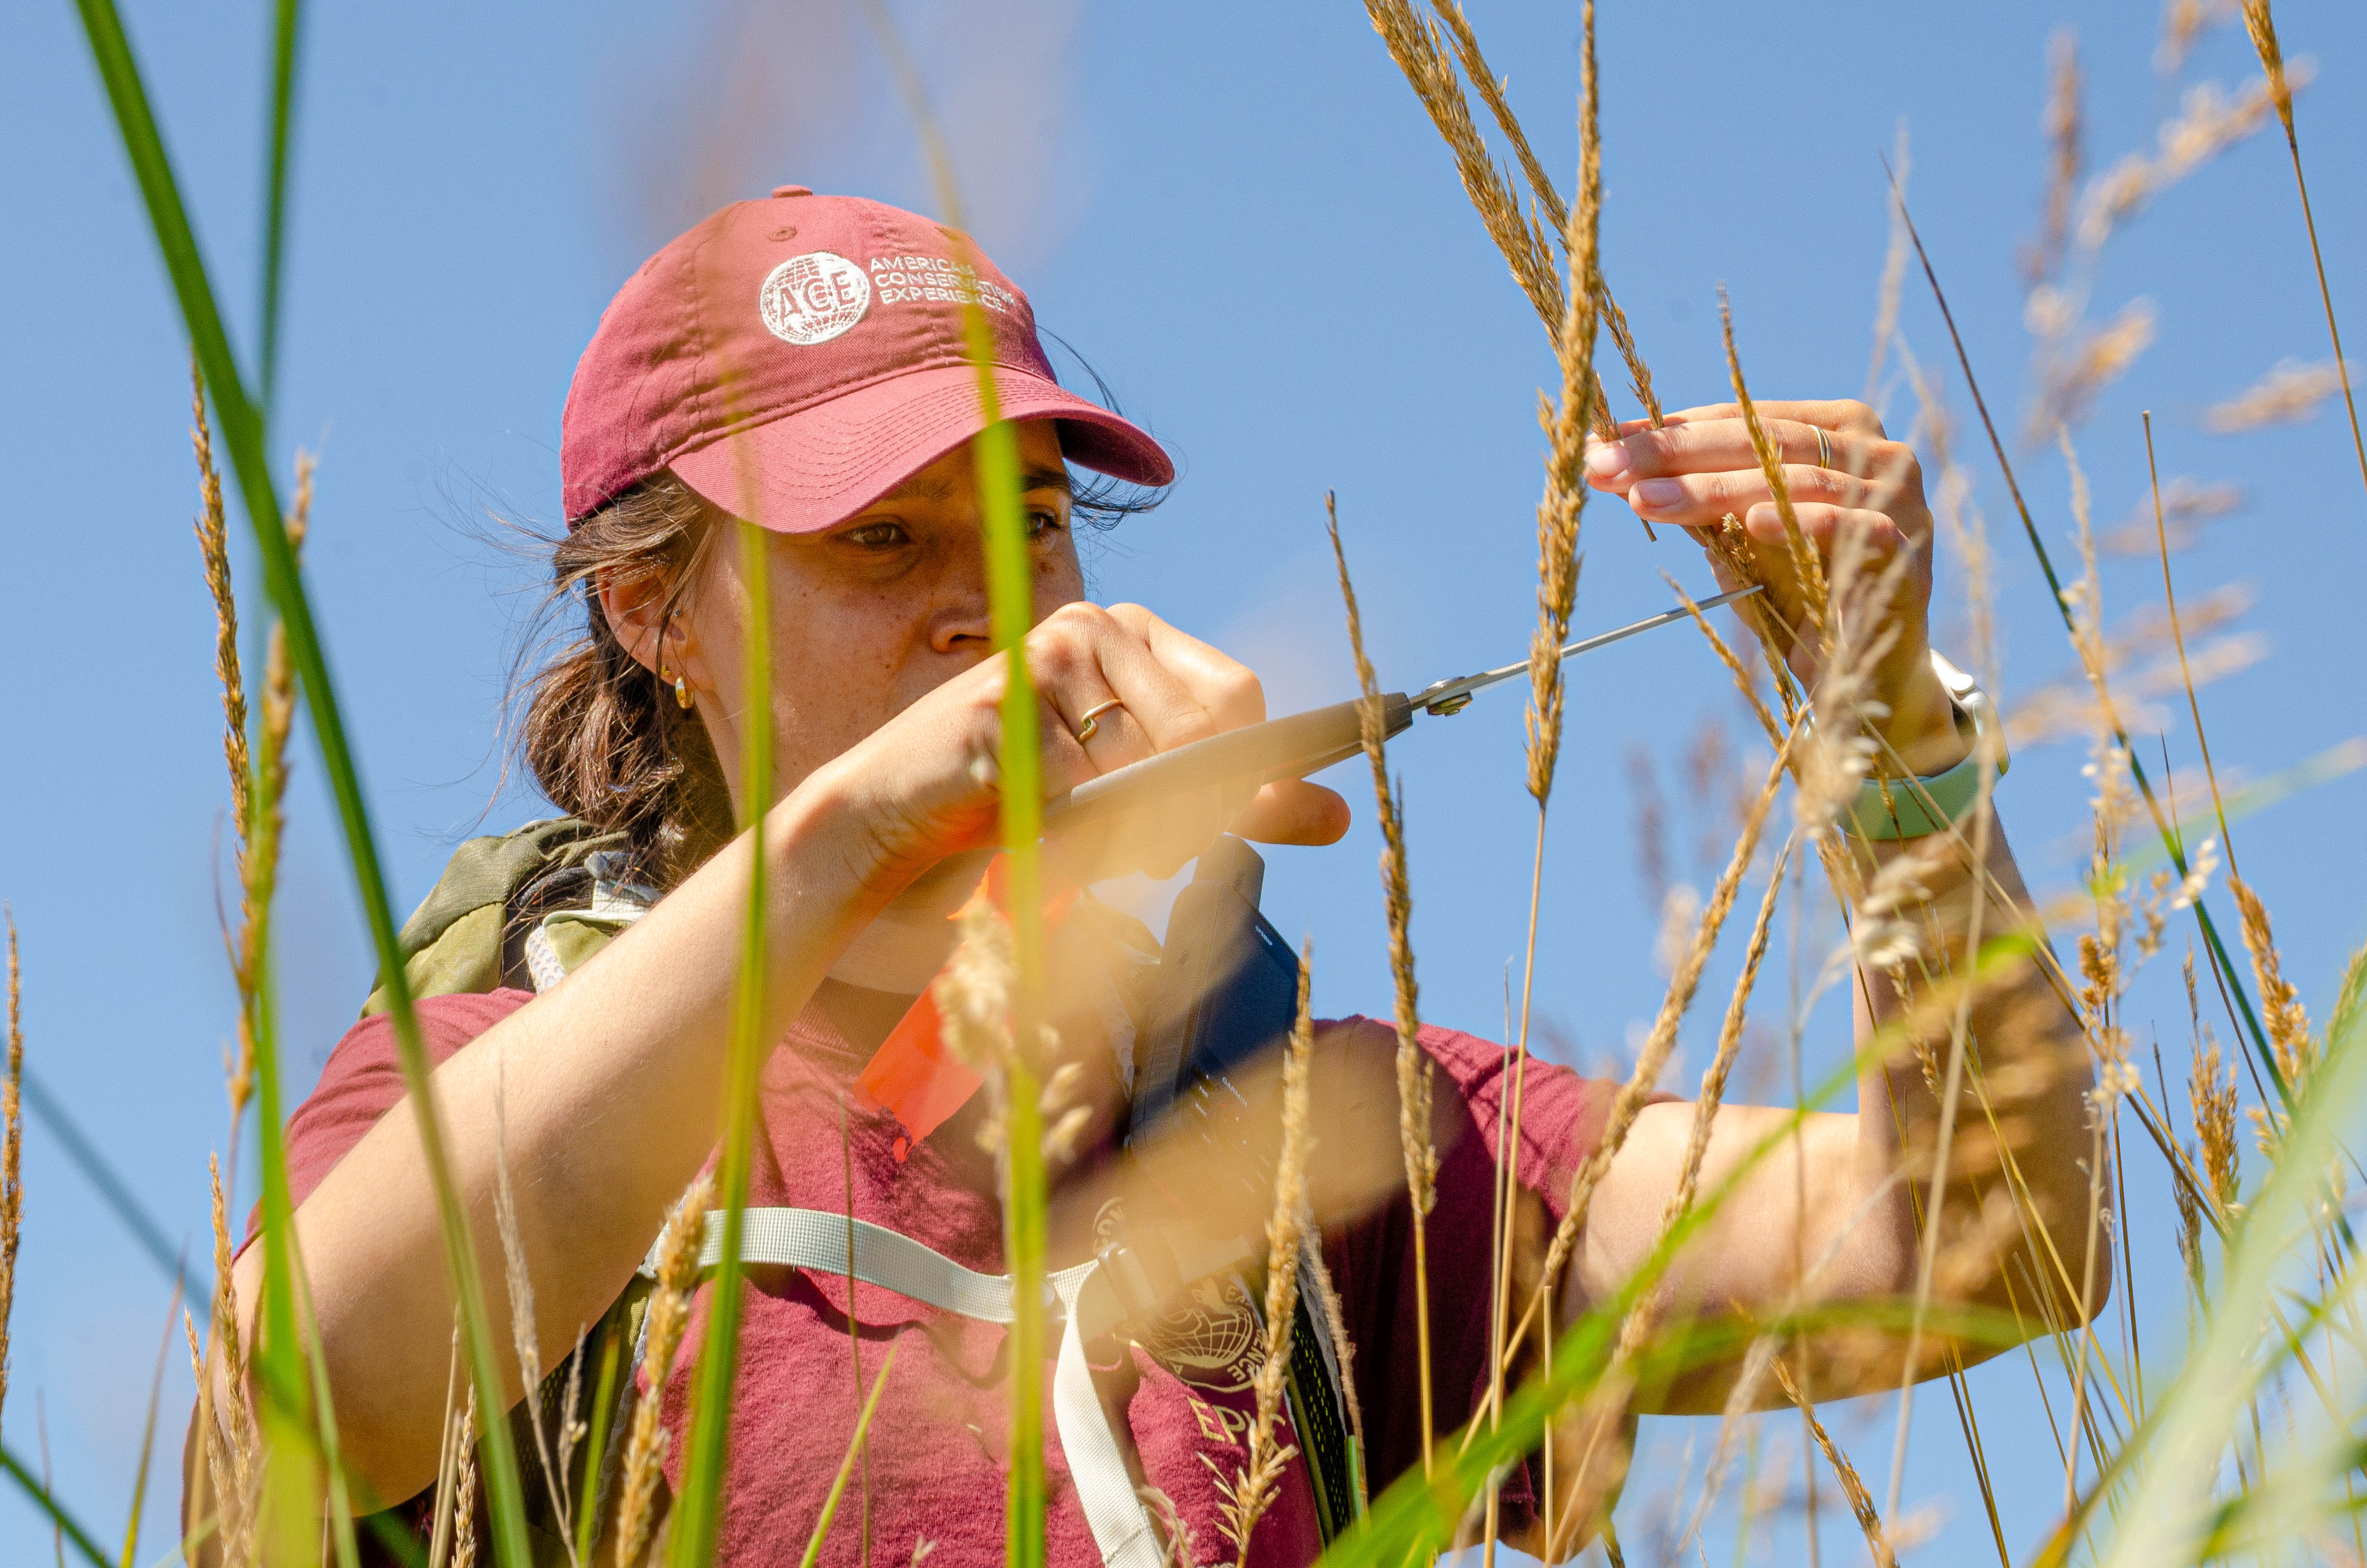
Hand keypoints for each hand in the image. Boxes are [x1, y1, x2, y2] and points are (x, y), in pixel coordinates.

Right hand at [811, 601, 1350, 894]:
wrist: (901, 812)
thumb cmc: (1029, 801)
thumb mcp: (1144, 800)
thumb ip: (1239, 804)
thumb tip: (1342, 817)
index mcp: (1134, 633)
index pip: (1240, 696)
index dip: (1244, 769)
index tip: (1219, 817)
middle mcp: (1097, 626)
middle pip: (1205, 730)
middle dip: (1187, 809)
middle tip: (1139, 849)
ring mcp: (1047, 655)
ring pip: (1145, 767)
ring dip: (1124, 830)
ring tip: (1075, 836)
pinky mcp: (1005, 704)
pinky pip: (1080, 791)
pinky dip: (1069, 834)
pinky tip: (1035, 831)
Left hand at [1583, 399, 1966, 776]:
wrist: (1862, 674)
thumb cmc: (1797, 594)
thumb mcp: (1737, 539)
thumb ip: (1694, 497)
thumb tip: (1607, 461)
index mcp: (1839, 431)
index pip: (1746, 417)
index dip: (1672, 429)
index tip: (1602, 444)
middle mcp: (1878, 454)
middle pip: (1767, 439)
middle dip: (1678, 453)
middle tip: (1609, 468)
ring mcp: (1902, 502)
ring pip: (1799, 480)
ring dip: (1715, 490)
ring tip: (1647, 502)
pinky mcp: (1910, 556)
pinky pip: (1859, 528)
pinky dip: (1805, 522)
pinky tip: (1752, 524)